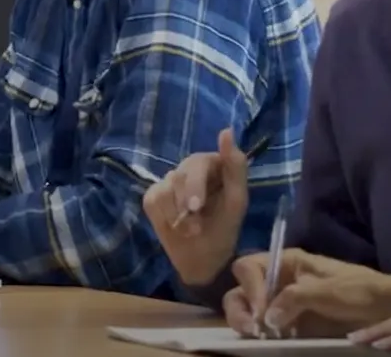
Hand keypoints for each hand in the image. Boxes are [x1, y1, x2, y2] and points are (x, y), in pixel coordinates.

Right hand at [141, 128, 248, 289]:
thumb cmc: (224, 229)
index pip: (199, 162)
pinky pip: (154, 200)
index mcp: (213, 164)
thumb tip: (226, 130)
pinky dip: (165, 218)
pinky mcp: (153, 195)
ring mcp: (170, 181)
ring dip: (178, 216)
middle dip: (186, 203)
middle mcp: (190, 168)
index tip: (195, 207)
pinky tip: (176, 228)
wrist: (203, 260)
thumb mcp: (236, 201)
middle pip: (180, 175)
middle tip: (195, 228)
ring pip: (165, 189)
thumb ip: (235, 167)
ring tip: (192, 231)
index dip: (196, 184)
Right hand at [225, 249, 390, 337]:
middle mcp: (277, 281)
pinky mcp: (288, 325)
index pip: (249, 267)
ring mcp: (281, 304)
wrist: (385, 310)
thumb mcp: (330, 290)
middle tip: (253, 329)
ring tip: (257, 337)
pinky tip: (266, 342)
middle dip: (240, 308)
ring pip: (245, 309)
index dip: (250, 286)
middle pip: (240, 289)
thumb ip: (297, 297)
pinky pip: (263, 328)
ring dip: (244, 322)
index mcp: (286, 263)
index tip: (262, 309)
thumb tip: (268, 317)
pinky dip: (258, 335)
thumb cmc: (360, 291)